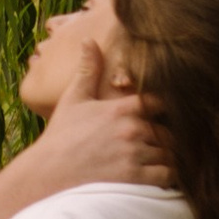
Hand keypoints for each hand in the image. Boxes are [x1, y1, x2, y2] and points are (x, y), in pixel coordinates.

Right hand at [25, 46, 166, 194]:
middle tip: (156, 144)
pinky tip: (156, 177)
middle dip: (163, 138)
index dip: (162, 109)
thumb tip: (89, 40)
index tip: (158, 116)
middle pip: (168, 131)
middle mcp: (132, 129)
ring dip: (165, 158)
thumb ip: (87, 70)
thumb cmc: (61, 137)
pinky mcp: (136, 178)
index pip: (159, 102)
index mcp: (121, 109)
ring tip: (155, 162)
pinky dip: (167, 176)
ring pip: (169, 154)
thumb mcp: (73, 99)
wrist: (48, 173)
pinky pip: (168, 175)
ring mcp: (135, 155)